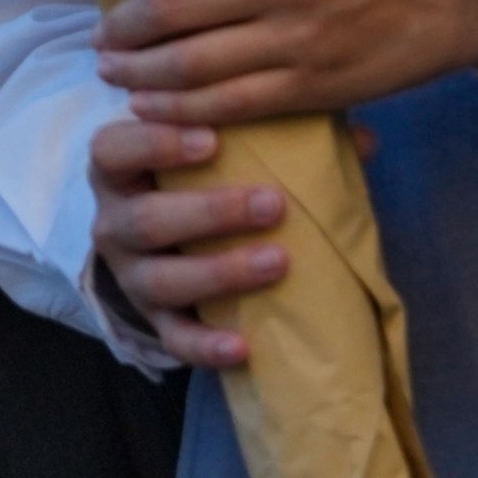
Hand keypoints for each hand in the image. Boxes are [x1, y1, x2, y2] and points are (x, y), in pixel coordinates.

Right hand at [89, 117, 292, 372]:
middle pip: (146, 219)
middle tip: (274, 204)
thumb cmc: (195, 176)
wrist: (158, 238)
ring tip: (278, 262)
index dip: (156, 143)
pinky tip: (243, 346)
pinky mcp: (154, 321)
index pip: (115, 148)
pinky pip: (174, 338)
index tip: (212, 139)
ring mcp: (131, 276)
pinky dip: (206, 345)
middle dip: (210, 213)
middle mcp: (114, 223)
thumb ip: (274, 131)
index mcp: (119, 169)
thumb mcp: (217, 146)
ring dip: (220, 272)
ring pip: (162, 280)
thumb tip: (364, 139)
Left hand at [93, 0, 477, 123]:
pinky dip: (178, 112)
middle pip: (169, 7)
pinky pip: (228, 106)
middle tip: (103, 32)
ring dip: (137, 74)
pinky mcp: (312, 87)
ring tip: (116, 70)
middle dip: (120, 26)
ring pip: (189, 67)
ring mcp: (296, 40)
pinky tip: (152, 108)